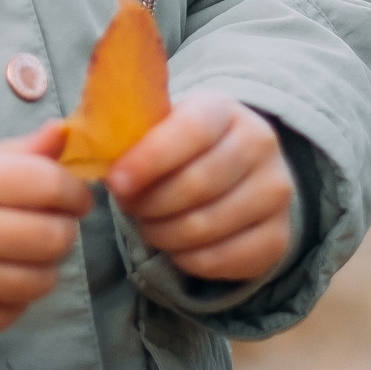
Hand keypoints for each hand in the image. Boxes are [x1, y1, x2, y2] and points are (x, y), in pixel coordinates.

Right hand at [0, 127, 94, 348]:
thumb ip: (12, 153)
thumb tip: (62, 135)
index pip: (47, 184)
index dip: (73, 190)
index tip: (75, 195)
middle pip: (54, 235)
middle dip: (64, 228)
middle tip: (51, 223)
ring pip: (44, 278)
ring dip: (43, 263)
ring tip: (20, 251)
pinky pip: (20, 309)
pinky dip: (17, 293)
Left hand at [109, 97, 293, 285]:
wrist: (238, 166)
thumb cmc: (184, 146)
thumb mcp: (163, 125)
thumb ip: (132, 136)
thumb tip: (93, 159)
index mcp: (226, 110)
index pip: (191, 132)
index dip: (150, 160)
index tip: (116, 182)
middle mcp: (261, 146)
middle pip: (196, 185)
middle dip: (150, 204)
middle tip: (129, 207)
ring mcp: (275, 193)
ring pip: (206, 227)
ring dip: (163, 234)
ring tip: (149, 225)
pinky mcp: (278, 237)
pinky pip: (220, 259)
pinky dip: (186, 259)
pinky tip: (175, 246)